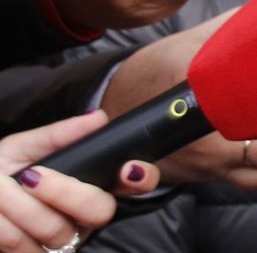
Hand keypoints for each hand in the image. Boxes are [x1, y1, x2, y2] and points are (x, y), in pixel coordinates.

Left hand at [0, 112, 159, 251]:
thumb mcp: (23, 147)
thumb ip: (59, 135)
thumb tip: (97, 118)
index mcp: (90, 184)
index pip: (137, 183)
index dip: (141, 177)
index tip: (127, 168)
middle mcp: (83, 216)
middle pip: (100, 211)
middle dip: (64, 191)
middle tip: (32, 177)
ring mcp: (62, 241)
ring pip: (58, 231)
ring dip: (21, 207)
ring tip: (0, 188)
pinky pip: (28, 249)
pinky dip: (5, 227)